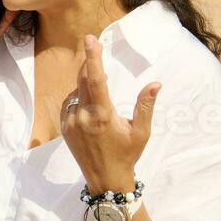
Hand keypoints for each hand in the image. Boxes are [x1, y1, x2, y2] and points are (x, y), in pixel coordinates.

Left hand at [61, 34, 160, 191]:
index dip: (92, 57)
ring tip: (99, 86)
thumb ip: (146, 105)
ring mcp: (71, 123)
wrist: (106, 180)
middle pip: (82, 80)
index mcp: (102, 115)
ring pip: (75, 92)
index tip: (90, 39)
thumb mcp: (141, 132)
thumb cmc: (127, 155)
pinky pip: (69, 104)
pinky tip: (89, 102)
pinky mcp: (65, 129)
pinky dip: (78, 97)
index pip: (95, 79)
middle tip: (94, 45)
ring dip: (85, 83)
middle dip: (88, 63)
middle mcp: (83, 117)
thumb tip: (156, 83)